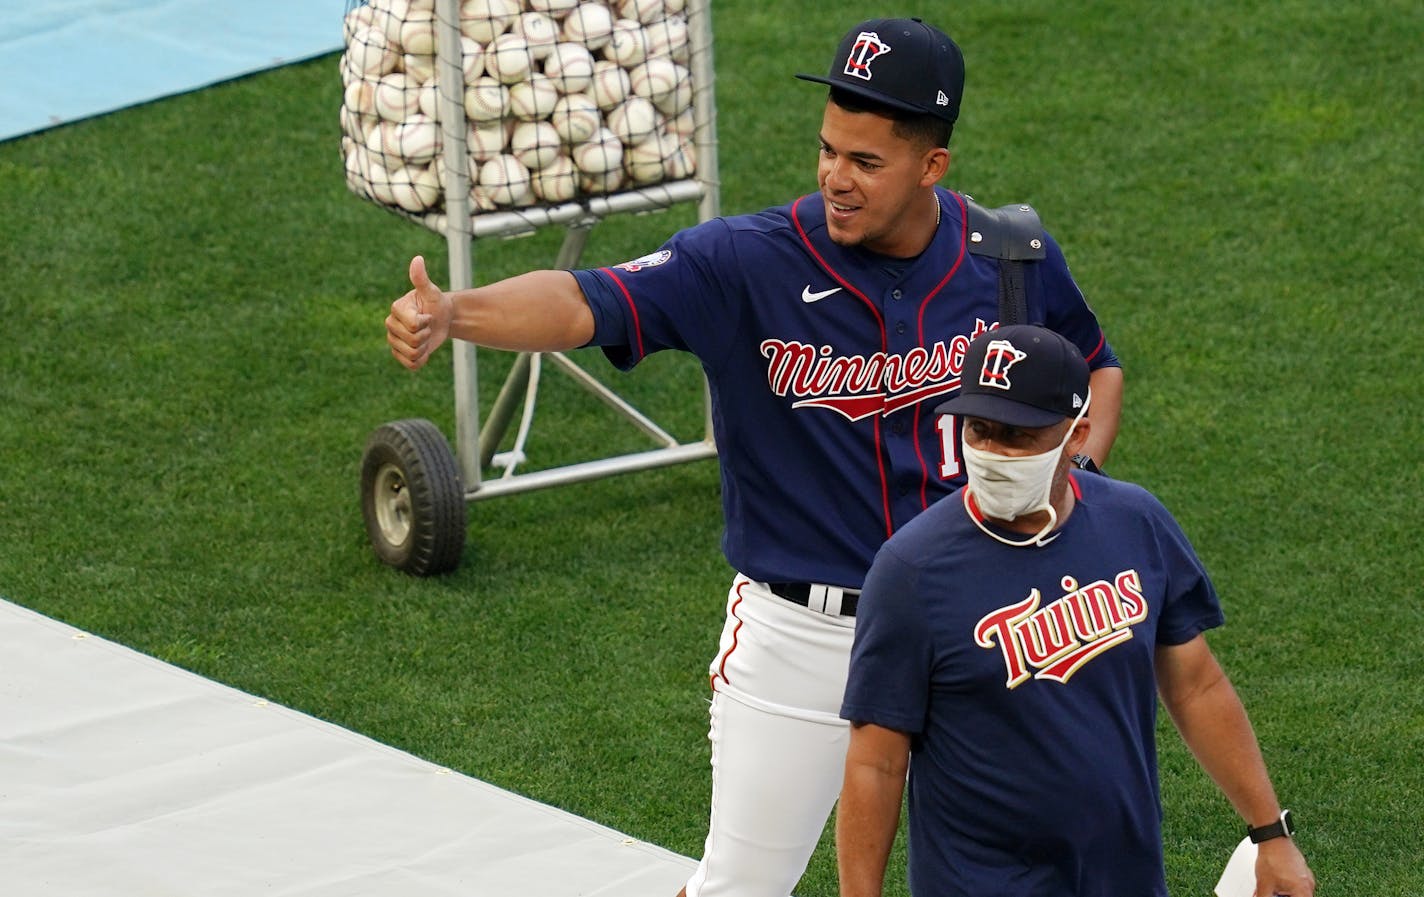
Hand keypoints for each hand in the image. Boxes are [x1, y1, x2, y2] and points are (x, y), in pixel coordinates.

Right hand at [386, 255, 451, 369]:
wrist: (442, 318)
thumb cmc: (436, 303)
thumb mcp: (431, 291)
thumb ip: (421, 278)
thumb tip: (417, 259)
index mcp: (396, 309)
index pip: (413, 325)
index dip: (426, 322)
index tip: (427, 315)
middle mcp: (391, 325)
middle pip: (412, 341)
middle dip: (426, 335)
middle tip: (428, 326)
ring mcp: (393, 341)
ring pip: (411, 354)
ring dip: (424, 347)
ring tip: (425, 337)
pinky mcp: (399, 354)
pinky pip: (411, 365)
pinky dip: (421, 360)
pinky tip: (424, 350)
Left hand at [1254, 837, 1314, 895]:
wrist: (1273, 838)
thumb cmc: (1272, 858)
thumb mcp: (1264, 885)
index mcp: (1304, 891)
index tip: (1277, 896)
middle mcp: (1309, 884)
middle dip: (1283, 896)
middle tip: (1272, 894)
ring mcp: (1306, 875)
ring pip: (1296, 891)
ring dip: (1285, 892)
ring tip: (1270, 888)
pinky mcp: (1301, 868)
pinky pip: (1296, 882)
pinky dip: (1286, 885)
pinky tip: (1273, 882)